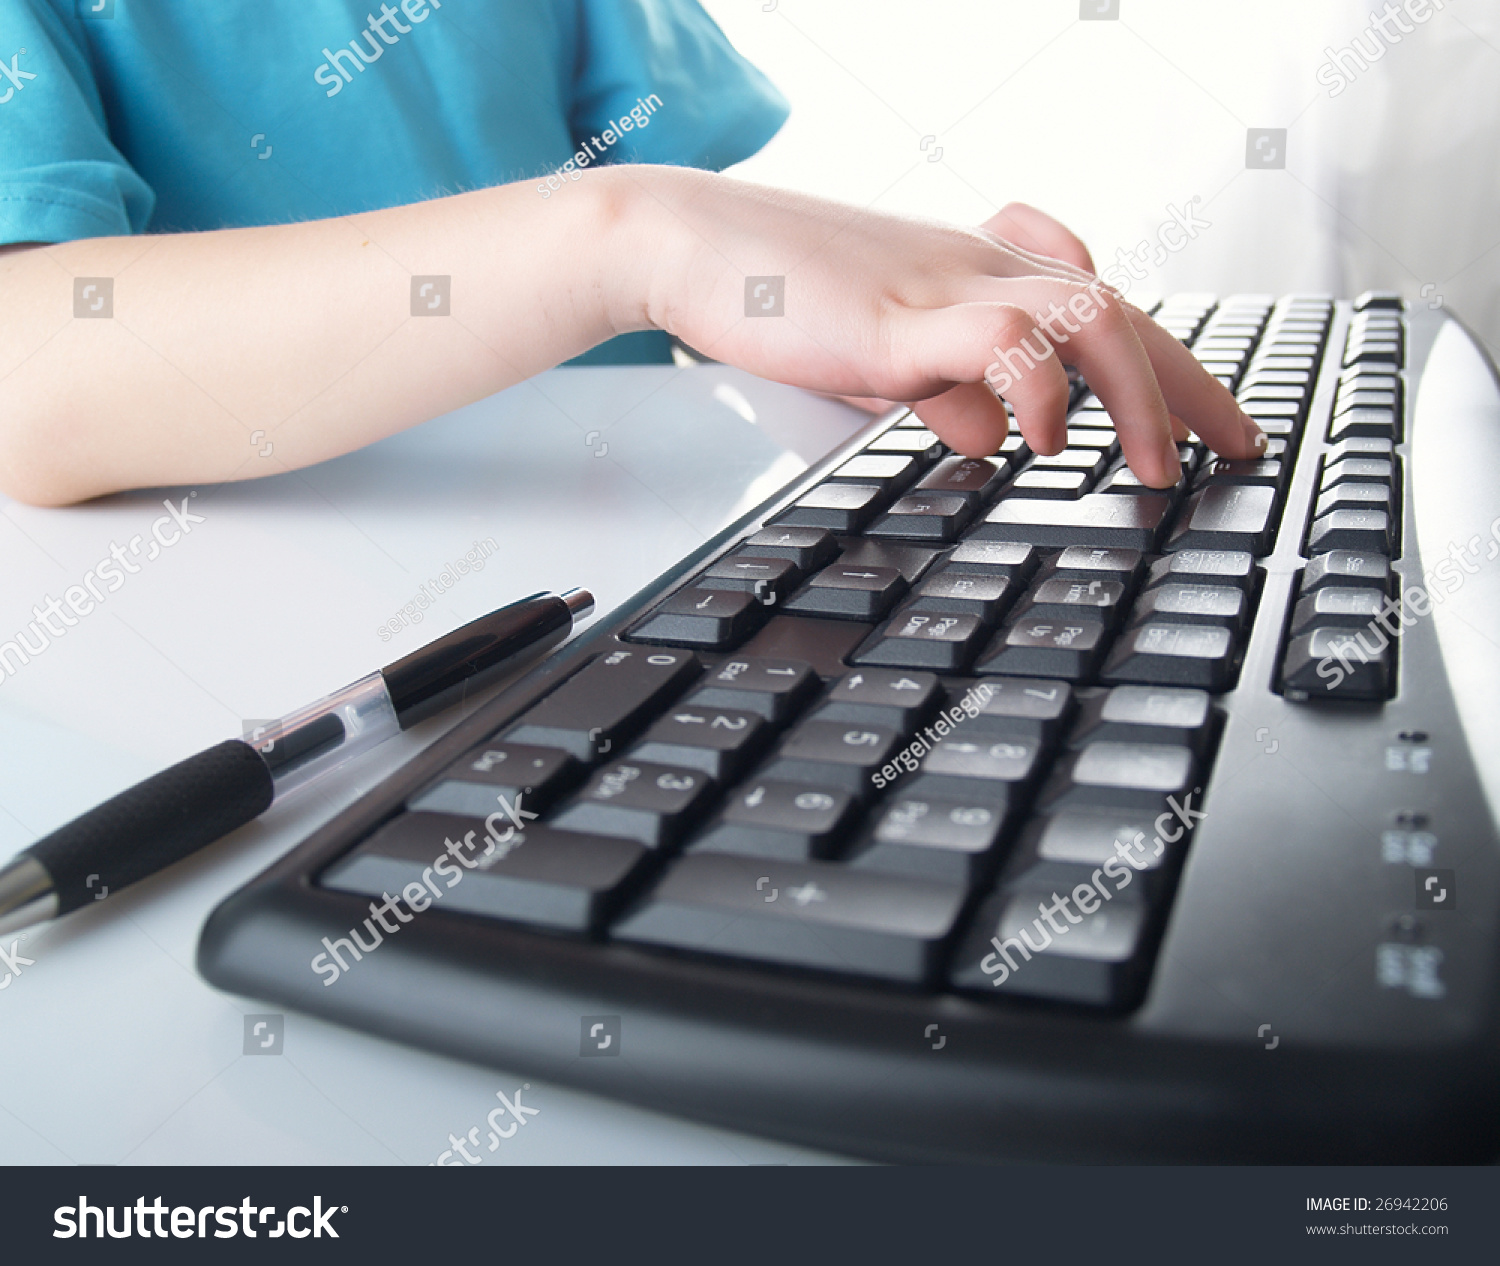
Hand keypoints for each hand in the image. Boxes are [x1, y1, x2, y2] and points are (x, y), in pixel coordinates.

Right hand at [626, 169, 1263, 487]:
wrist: (694, 244)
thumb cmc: (780, 293)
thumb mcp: (881, 352)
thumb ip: (943, 389)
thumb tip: (992, 436)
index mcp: (978, 278)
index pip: (1104, 316)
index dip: (1171, 372)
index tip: (1213, 431)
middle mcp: (980, 270)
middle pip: (1123, 314)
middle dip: (1191, 390)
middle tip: (1229, 454)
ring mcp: (944, 286)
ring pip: (1087, 315)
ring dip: (1136, 397)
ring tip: (1147, 468)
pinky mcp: (898, 315)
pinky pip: (1000, 338)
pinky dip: (1038, 390)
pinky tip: (1038, 443)